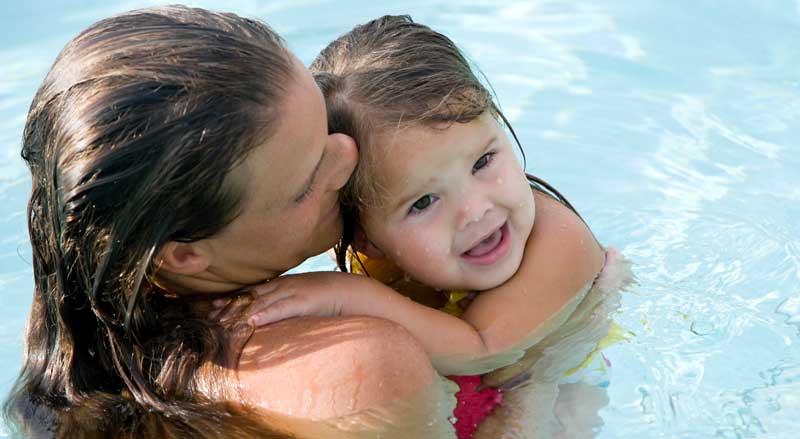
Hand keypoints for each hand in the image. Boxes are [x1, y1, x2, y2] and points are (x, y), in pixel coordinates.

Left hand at [210, 272, 359, 326]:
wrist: (358, 292)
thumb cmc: (333, 298)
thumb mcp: (307, 299)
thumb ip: (290, 304)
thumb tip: (277, 316)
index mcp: (286, 283)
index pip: (254, 290)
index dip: (233, 298)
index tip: (213, 307)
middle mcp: (287, 284)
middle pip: (252, 295)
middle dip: (230, 305)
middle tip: (209, 315)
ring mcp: (296, 291)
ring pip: (263, 301)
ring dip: (241, 312)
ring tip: (222, 322)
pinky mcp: (307, 301)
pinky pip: (283, 307)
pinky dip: (267, 313)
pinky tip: (252, 321)